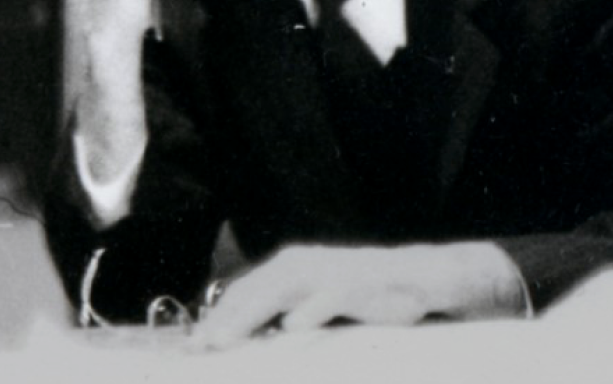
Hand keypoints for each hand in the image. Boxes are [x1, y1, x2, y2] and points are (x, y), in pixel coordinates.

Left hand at [199, 242, 528, 348]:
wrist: (421, 278)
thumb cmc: (363, 296)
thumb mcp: (317, 304)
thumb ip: (286, 315)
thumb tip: (246, 339)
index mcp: (286, 268)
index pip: (240, 291)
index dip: (215, 317)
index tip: (191, 347)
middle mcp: (299, 264)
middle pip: (250, 291)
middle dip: (222, 321)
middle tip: (200, 348)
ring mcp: (327, 272)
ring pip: (278, 291)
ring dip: (249, 316)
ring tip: (224, 339)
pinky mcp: (357, 284)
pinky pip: (329, 298)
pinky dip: (310, 310)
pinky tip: (291, 326)